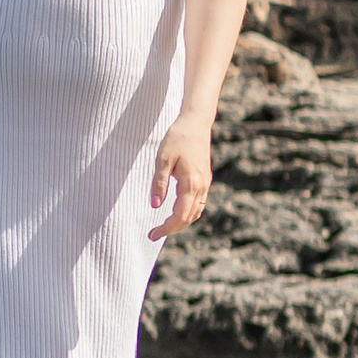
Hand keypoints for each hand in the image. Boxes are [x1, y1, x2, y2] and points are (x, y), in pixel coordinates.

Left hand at [148, 120, 212, 241]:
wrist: (196, 123)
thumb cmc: (177, 138)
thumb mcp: (162, 159)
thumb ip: (158, 184)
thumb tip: (154, 206)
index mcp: (191, 184)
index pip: (180, 216)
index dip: (166, 228)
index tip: (152, 234)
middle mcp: (201, 187)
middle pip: (189, 218)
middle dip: (172, 228)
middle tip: (154, 233)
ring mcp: (205, 183)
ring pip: (196, 212)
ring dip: (181, 222)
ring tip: (164, 225)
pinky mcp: (205, 179)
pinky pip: (198, 203)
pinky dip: (187, 212)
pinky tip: (175, 211)